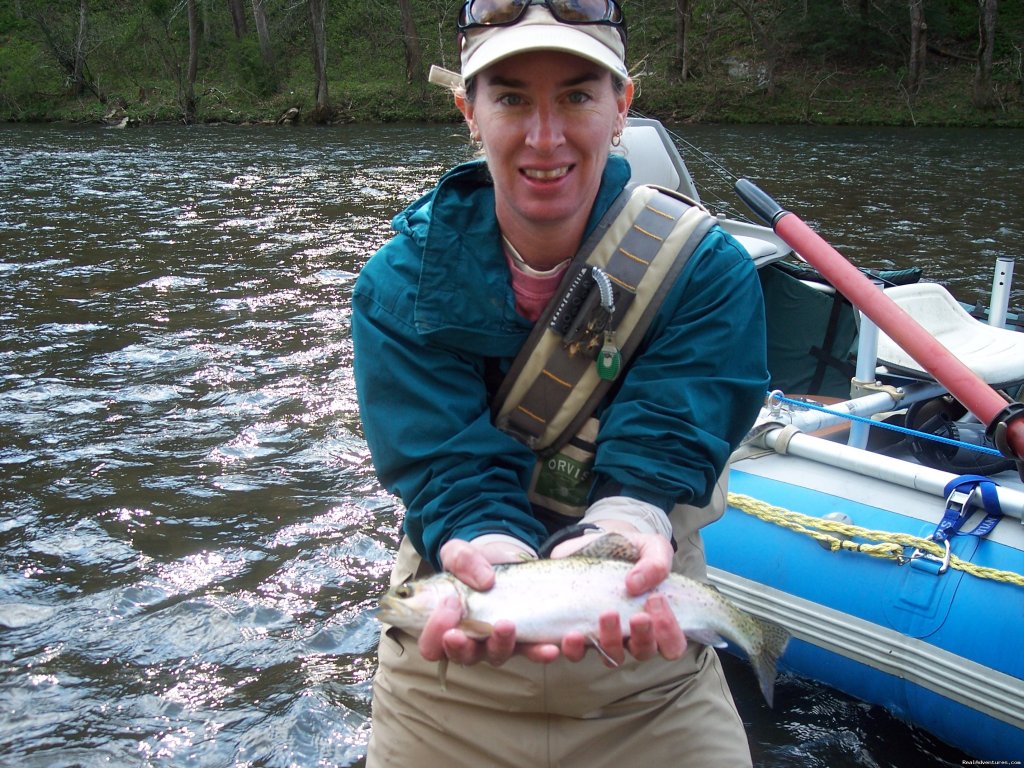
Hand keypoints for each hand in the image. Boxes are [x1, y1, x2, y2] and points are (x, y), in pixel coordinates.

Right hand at [417, 538, 560, 666]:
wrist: (504, 558)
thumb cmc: (473, 563)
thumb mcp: (459, 553)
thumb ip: (461, 559)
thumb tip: (485, 580)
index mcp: (447, 626)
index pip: (432, 644)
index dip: (435, 632)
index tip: (449, 605)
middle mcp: (471, 641)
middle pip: (465, 657)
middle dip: (466, 646)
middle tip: (469, 627)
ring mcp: (500, 644)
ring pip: (499, 656)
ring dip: (504, 644)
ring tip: (508, 624)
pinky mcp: (527, 639)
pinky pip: (534, 651)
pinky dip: (543, 650)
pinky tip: (554, 645)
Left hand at [550, 521, 686, 663]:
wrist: (593, 541)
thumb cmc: (630, 550)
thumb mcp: (651, 547)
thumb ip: (657, 562)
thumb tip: (636, 584)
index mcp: (656, 618)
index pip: (672, 644)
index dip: (669, 633)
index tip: (657, 601)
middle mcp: (632, 633)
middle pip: (643, 652)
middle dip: (643, 637)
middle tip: (638, 615)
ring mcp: (605, 635)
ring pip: (612, 657)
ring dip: (610, 641)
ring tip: (606, 614)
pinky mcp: (578, 630)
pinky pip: (576, 652)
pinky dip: (574, 649)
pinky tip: (572, 635)